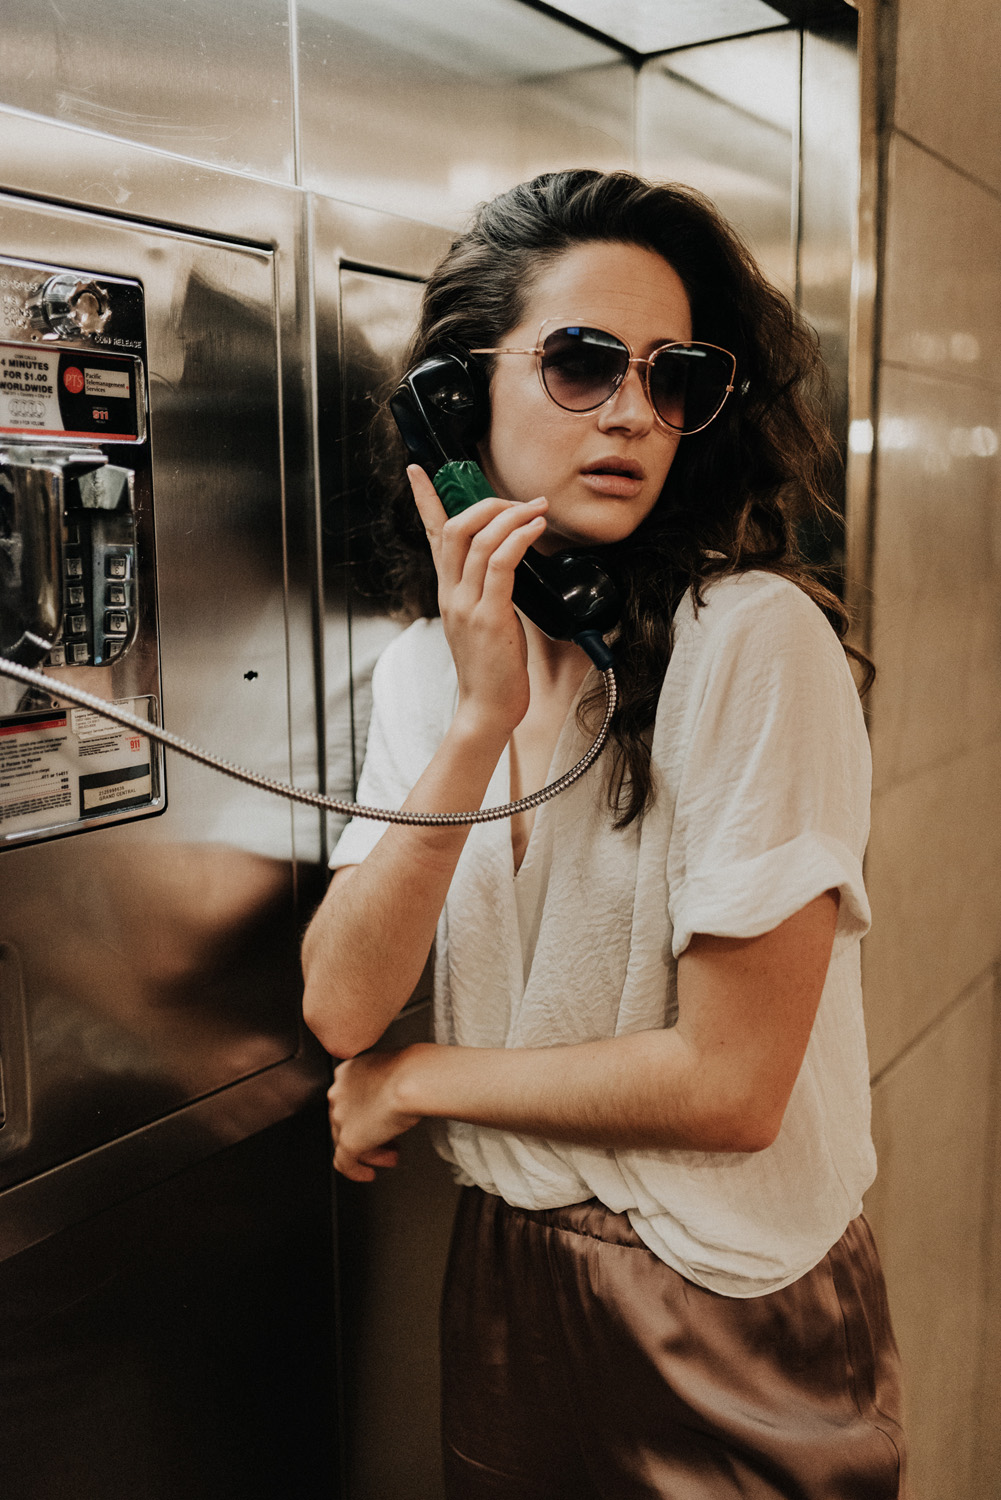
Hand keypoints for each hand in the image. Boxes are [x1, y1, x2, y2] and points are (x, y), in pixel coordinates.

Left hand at [327, 1048, 421, 1181]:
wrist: (413, 1080)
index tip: (380, 1117)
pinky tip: (368, 1174)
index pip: (350, 1098)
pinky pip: (344, 1162)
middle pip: (347, 1120)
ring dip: (370, 1151)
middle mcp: (338, 1093)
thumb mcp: (394, 1070)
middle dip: (370, 1132)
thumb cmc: (413, 1071)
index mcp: (346, 1072)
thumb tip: (396, 1095)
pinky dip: (355, 1171)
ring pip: (347, 1140)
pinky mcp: (348, 1139)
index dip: (367, 1112)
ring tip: (389, 1156)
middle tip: (389, 1141)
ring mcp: (340, 1117)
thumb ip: (386, 1083)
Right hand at [408, 465, 547, 737]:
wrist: (487, 707)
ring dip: (512, 516)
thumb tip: (509, 562)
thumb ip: (488, 590)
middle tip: (519, 501)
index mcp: (448, 591)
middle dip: (487, 502)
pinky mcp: (489, 616)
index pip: (433, 535)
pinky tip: (535, 529)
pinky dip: (519, 539)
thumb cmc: (492, 668)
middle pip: (455, 527)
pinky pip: (501, 564)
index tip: (418, 470)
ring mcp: (467, 604)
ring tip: (537, 509)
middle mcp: (451, 593)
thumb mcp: (484, 621)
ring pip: (480, 540)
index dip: (425, 499)